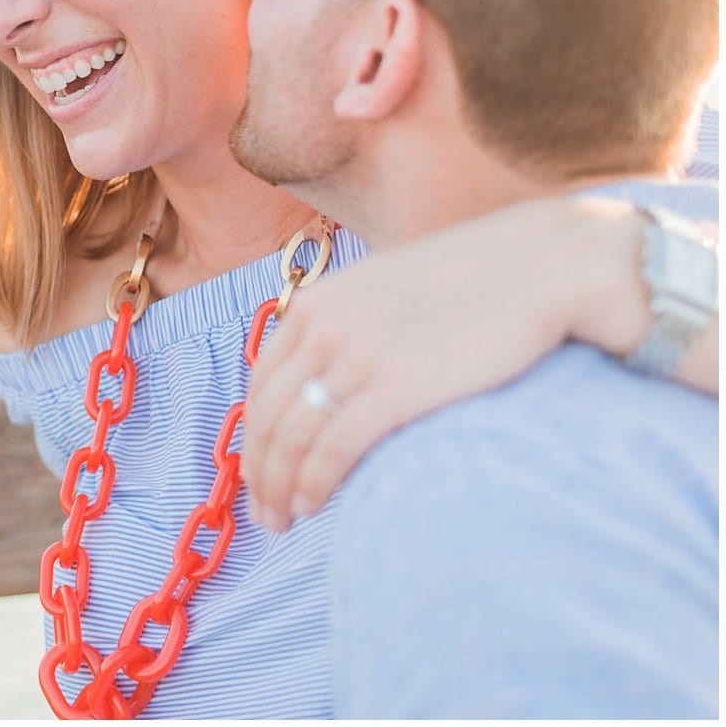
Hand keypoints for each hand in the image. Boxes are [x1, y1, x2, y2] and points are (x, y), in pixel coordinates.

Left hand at [241, 197, 639, 531]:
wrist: (537, 268)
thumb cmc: (471, 285)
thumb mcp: (387, 291)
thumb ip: (351, 326)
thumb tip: (332, 377)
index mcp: (317, 305)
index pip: (263, 385)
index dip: (254, 435)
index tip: (259, 471)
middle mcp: (324, 329)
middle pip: (269, 416)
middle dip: (259, 472)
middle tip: (265, 513)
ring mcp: (357, 358)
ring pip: (292, 438)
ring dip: (278, 487)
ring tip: (283, 521)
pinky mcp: (396, 388)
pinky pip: (333, 448)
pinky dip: (314, 483)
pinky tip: (313, 506)